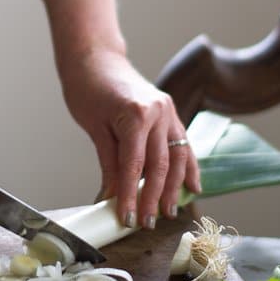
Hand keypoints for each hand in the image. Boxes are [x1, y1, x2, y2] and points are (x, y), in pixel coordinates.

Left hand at [60, 47, 200, 228]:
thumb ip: (109, 163)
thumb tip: (113, 197)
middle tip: (146, 222)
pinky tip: (192, 187)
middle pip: (160, 165)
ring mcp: (168, 111)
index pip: (135, 165)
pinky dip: (188, 166)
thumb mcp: (94, 127)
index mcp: (135, 114)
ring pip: (177, 157)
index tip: (127, 217)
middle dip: (153, 197)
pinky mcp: (171, 112)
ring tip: (167, 212)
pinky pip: (183, 144)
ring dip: (173, 188)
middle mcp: (158, 112)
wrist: (95, 58)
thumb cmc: (87, 87)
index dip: (131, 195)